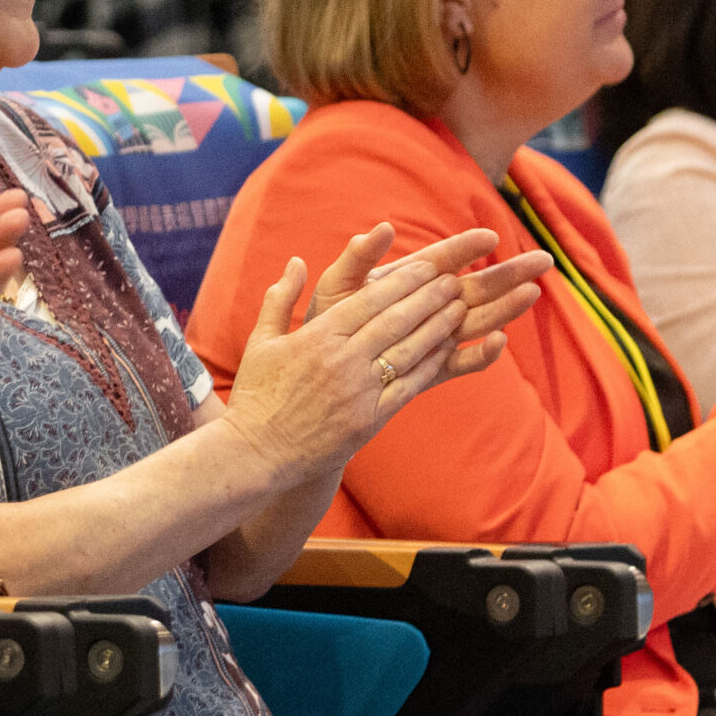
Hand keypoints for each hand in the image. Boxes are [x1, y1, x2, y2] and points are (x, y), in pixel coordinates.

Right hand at [221, 226, 547, 477]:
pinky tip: (448, 347)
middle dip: (429, 296)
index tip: (427, 266)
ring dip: (439, 325)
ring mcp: (358, 390)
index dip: (403, 281)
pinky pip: (408, 384)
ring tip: (460, 306)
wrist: (255, 453)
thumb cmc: (256, 396)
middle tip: (455, 279)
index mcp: (317, 337)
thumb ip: (280, 298)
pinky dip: (431, 363)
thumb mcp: (260, 342)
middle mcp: (342, 359)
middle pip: (396, 319)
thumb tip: (296, 261)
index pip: (370, 300)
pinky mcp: (369, 418)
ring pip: (409, 349)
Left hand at [305, 220, 549, 350]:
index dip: (466, 247)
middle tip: (545, 261)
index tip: (491, 235)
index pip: (443, 259)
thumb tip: (380, 229)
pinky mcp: (431, 369)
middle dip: (508, 274)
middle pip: (474, 287)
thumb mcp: (335, 288)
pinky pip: (461, 363)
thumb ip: (356, 260)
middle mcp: (426, 308)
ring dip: (505, 308)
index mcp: (405, 282)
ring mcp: (432, 338)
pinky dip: (481, 355)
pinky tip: (499, 342)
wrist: (318, 374)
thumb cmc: (324, 324)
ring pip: (477, 321)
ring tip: (533, 293)